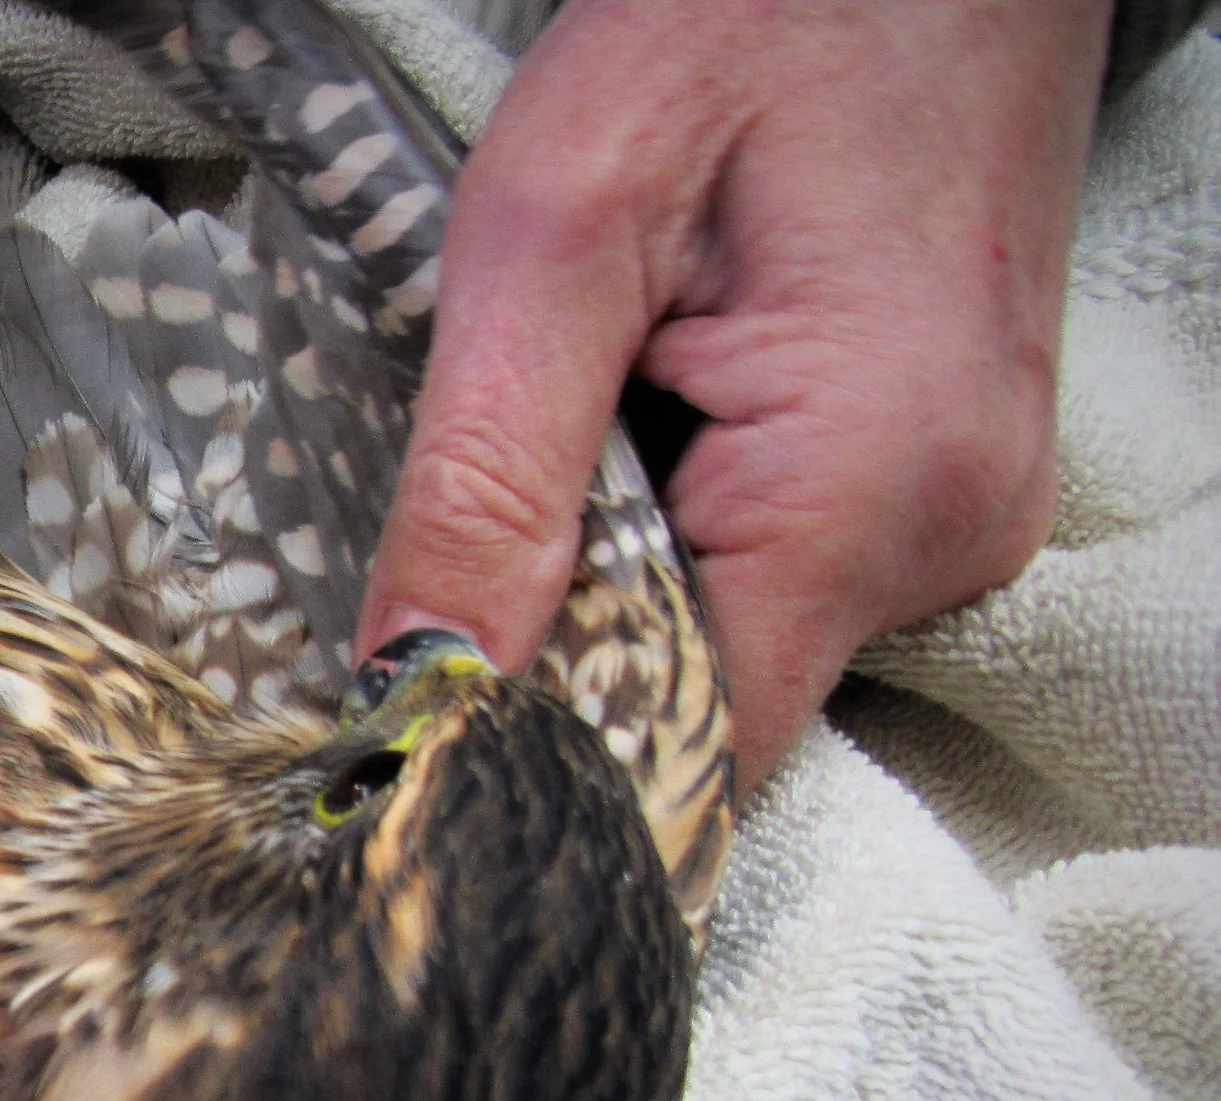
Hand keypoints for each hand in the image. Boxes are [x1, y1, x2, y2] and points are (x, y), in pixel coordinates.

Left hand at [360, 0, 1115, 790]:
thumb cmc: (745, 19)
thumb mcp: (554, 234)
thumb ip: (486, 481)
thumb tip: (417, 683)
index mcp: (862, 490)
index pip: (684, 748)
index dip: (541, 759)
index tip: (424, 732)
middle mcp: (938, 538)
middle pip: (701, 710)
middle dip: (568, 652)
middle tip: (487, 530)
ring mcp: (951, 519)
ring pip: (730, 648)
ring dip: (620, 583)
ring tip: (594, 431)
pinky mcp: (931, 489)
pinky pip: (773, 582)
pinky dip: (679, 538)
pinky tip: (655, 428)